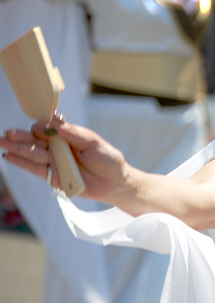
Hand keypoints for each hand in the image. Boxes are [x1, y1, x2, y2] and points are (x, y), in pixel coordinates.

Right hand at [0, 114, 128, 201]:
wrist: (115, 182)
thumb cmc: (108, 159)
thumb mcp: (94, 143)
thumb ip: (74, 133)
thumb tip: (56, 120)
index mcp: (68, 137)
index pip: (48, 128)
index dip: (42, 127)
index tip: (39, 127)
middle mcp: (58, 148)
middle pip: (36, 141)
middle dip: (22, 136)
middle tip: (8, 133)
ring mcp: (54, 162)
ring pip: (33, 154)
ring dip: (17, 148)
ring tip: (3, 141)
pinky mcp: (53, 177)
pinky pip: (36, 169)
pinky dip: (22, 163)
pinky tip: (9, 157)